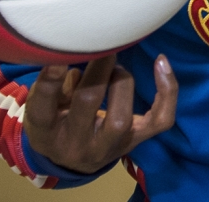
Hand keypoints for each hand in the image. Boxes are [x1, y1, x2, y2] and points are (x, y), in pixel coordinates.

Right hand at [24, 54, 176, 174]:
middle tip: (101, 47)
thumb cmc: (55, 122)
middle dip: (97, 69)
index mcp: (44, 132)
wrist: (72, 160)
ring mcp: (110, 146)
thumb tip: (77, 52)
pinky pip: (160, 120)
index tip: (58, 56)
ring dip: (121, 80)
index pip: (41, 109)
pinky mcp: (137, 140)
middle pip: (87, 103)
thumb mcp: (42, 107)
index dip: (50, 80)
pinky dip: (167, 92)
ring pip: (121, 118)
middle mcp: (76, 144)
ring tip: (116, 65)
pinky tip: (161, 62)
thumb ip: (53, 84)